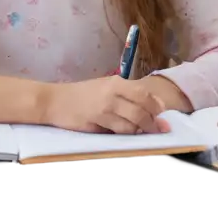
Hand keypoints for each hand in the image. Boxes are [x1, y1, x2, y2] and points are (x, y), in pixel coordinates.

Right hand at [44, 76, 171, 134]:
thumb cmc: (80, 95)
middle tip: (161, 128)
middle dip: (154, 122)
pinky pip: (118, 131)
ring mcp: (104, 108)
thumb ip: (124, 94)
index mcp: (116, 83)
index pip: (143, 93)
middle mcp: (112, 93)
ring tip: (143, 132)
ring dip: (140, 130)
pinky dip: (126, 134)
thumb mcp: (103, 87)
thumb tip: (148, 105)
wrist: (54, 100)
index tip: (163, 113)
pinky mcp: (96, 121)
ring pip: (132, 123)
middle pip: (142, 109)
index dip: (156, 105)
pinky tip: (126, 134)